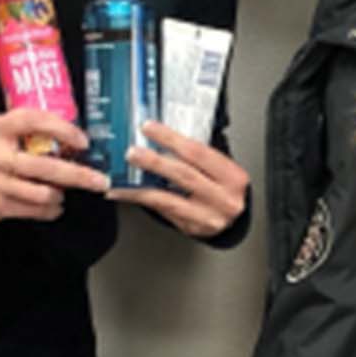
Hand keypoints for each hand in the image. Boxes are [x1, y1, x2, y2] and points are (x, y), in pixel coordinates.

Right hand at [0, 110, 108, 225]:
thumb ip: (28, 128)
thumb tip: (74, 133)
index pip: (33, 121)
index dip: (63, 129)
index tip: (84, 142)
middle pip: (44, 165)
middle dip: (78, 175)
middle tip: (99, 181)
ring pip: (42, 192)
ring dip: (60, 194)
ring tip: (61, 192)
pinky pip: (33, 210)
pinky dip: (50, 210)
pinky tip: (52, 206)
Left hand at [106, 120, 249, 237]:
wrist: (235, 219)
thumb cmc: (225, 188)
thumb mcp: (221, 168)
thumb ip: (197, 156)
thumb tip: (160, 136)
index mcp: (233, 177)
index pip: (198, 153)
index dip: (171, 139)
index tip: (150, 128)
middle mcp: (223, 199)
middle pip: (184, 176)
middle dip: (155, 162)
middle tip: (132, 152)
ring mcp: (207, 217)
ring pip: (168, 200)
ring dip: (140, 187)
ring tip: (120, 177)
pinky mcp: (190, 228)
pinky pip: (161, 212)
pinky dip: (140, 200)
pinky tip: (124, 192)